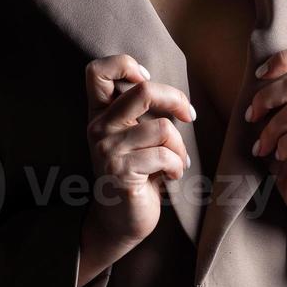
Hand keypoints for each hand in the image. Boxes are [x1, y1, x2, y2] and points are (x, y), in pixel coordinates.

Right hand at [79, 54, 193, 283]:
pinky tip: (171, 177)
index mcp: (100, 113)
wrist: (121, 221)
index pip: (97, 70)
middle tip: (189, 115)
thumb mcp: (133, 136)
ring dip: (180, 148)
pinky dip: (177, 167)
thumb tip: (173, 94)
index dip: (125, 64)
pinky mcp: (121, 171)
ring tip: (176, 162)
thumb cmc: (137, 174)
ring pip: (163, 128)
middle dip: (176, 99)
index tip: (147, 80)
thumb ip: (140, 112)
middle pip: (143, 90)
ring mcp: (108, 150)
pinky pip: (165, 156)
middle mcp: (98, 127)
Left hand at [247, 45, 286, 242]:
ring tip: (262, 146)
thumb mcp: (283, 119)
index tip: (258, 76)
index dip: (282, 60)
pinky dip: (283, 144)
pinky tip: (278, 156)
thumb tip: (258, 75)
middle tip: (250, 118)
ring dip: (270, 130)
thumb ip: (281, 95)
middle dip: (264, 100)